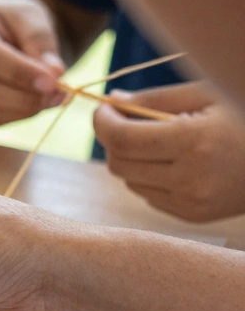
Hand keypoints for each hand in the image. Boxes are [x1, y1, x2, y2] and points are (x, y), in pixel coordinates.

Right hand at [0, 0, 67, 124]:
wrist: (1, 33)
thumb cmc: (15, 22)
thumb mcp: (32, 16)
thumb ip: (41, 40)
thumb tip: (53, 74)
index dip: (18, 72)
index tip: (53, 82)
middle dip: (23, 95)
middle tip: (59, 93)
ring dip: (22, 109)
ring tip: (53, 98)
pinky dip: (14, 115)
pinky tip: (35, 104)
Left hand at [94, 81, 244, 221]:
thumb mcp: (208, 94)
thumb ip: (156, 99)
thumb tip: (112, 101)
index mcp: (195, 142)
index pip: (122, 139)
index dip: (103, 122)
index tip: (102, 109)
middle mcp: (191, 178)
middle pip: (119, 163)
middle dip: (113, 139)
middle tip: (124, 120)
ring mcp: (193, 203)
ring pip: (130, 181)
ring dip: (131, 158)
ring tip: (157, 140)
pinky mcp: (194, 216)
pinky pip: (149, 195)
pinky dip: (148, 176)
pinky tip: (174, 161)